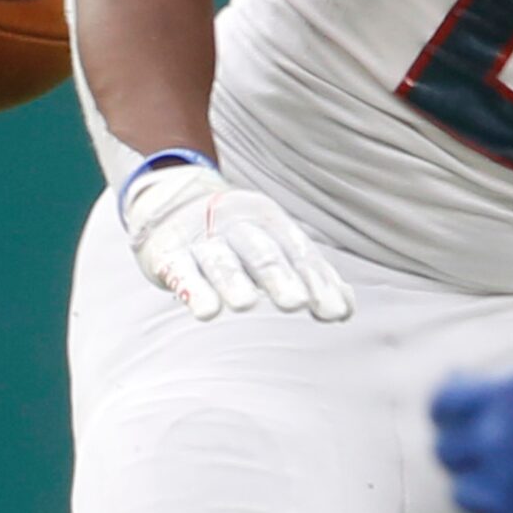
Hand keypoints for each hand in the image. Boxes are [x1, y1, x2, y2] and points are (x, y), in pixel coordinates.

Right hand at [120, 164, 353, 322]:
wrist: (170, 200)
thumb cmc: (235, 234)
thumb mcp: (272, 242)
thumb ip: (307, 274)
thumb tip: (345, 309)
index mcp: (268, 219)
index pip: (297, 251)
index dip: (316, 281)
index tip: (333, 312)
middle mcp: (236, 225)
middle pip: (261, 252)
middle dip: (280, 277)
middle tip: (296, 302)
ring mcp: (201, 239)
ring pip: (221, 261)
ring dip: (234, 282)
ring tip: (246, 304)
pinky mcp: (168, 255)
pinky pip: (182, 273)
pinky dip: (195, 291)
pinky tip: (207, 311)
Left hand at [432, 372, 512, 512]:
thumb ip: (507, 399)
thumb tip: (475, 402)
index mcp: (500, 396)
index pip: (443, 405)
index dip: (450, 414)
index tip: (462, 419)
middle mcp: (494, 439)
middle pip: (447, 453)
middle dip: (465, 455)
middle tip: (488, 460)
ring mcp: (507, 486)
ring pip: (464, 497)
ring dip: (483, 494)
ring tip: (510, 493)